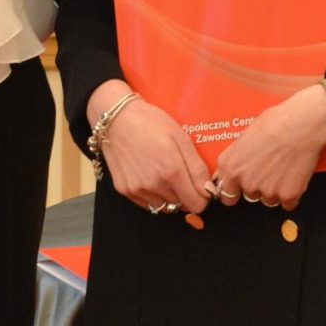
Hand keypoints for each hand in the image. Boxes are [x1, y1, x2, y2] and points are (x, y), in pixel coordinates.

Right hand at [90, 88, 210, 215]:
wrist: (116, 118)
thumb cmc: (150, 122)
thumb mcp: (181, 138)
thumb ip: (197, 168)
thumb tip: (208, 191)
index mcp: (171, 171)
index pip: (196, 204)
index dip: (203, 197)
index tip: (201, 186)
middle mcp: (154, 185)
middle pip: (181, 206)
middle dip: (187, 195)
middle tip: (182, 175)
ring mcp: (137, 189)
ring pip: (164, 208)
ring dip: (170, 196)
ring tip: (165, 174)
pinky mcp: (125, 190)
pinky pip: (147, 204)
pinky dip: (154, 196)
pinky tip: (151, 176)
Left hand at [212, 86, 325, 212]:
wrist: (301, 125)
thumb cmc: (275, 123)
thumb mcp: (243, 137)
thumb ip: (230, 159)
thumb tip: (222, 175)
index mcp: (233, 169)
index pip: (226, 195)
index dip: (235, 191)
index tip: (240, 190)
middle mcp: (247, 183)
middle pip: (250, 196)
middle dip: (258, 186)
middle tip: (269, 168)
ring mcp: (268, 191)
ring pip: (269, 200)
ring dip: (275, 190)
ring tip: (283, 169)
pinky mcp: (288, 195)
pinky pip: (287, 203)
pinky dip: (291, 194)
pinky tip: (293, 176)